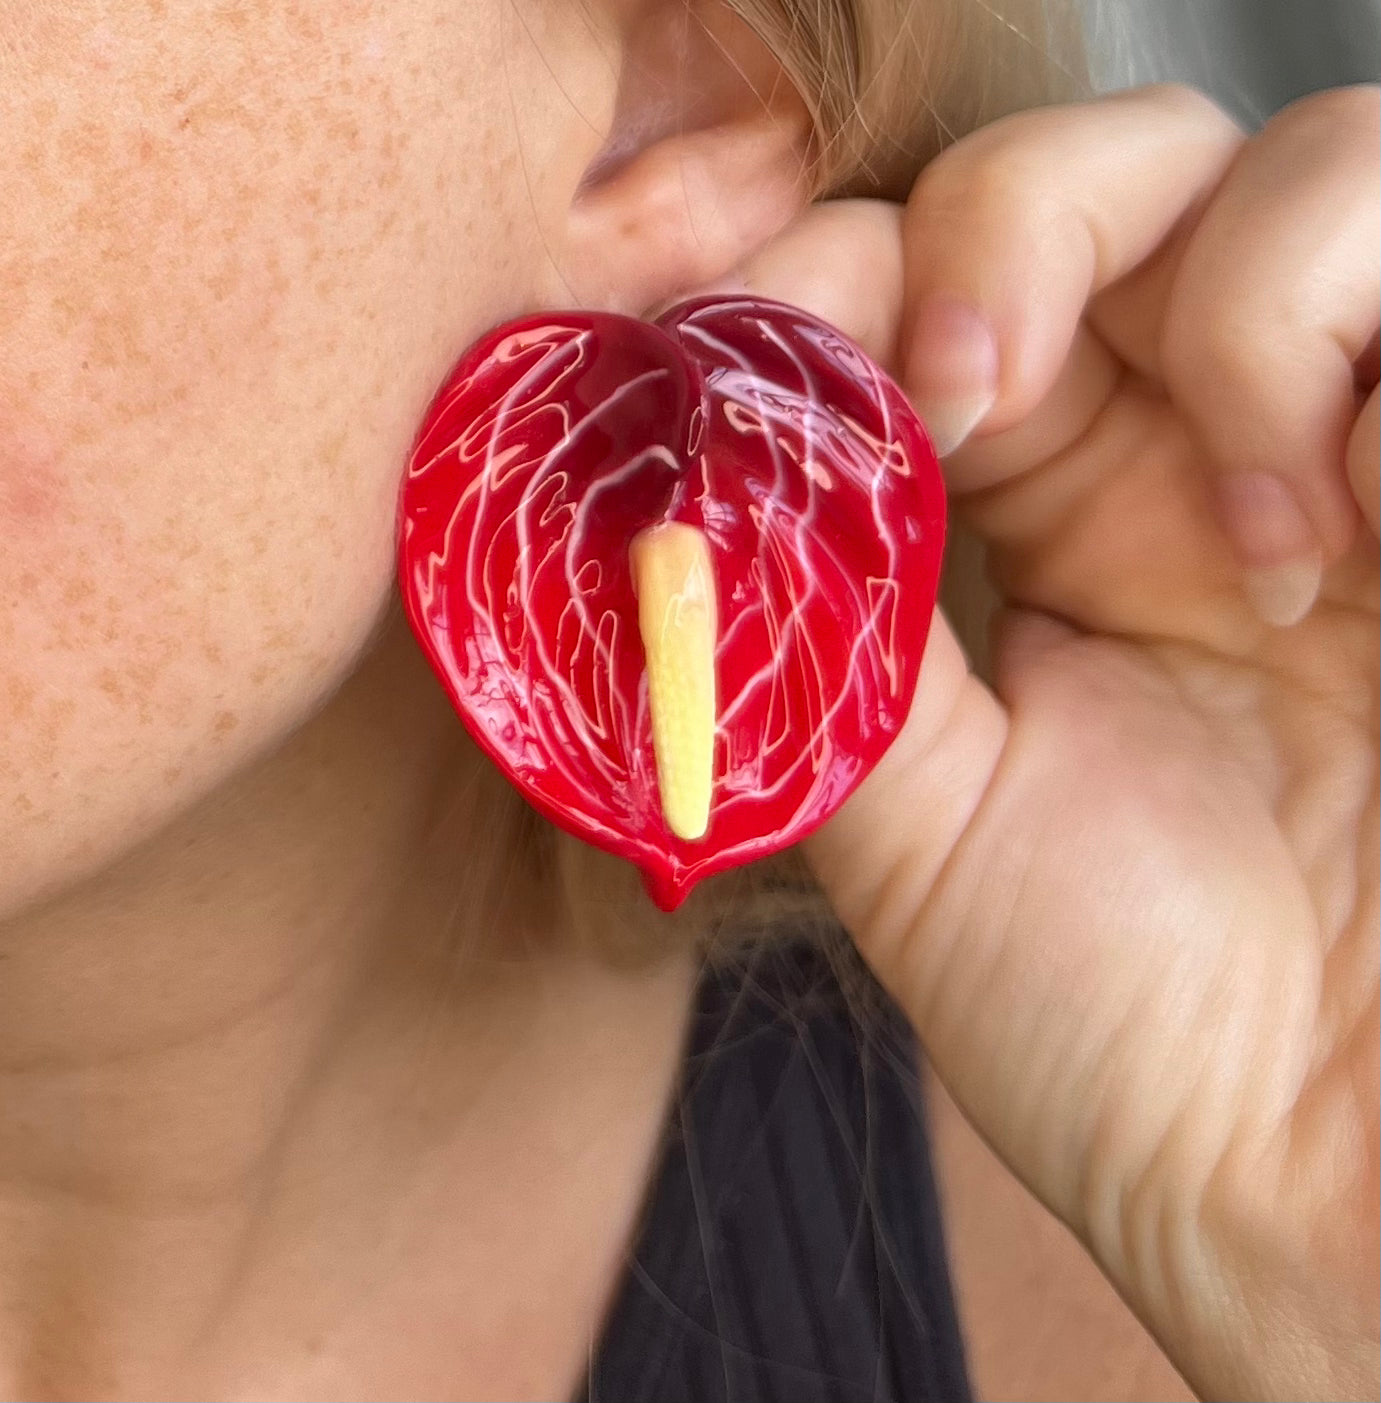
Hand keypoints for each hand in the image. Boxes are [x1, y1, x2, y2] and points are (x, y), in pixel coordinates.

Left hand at [737, 84, 1379, 1400]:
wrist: (1316, 1167)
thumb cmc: (1126, 1024)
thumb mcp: (909, 822)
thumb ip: (809, 637)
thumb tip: (688, 491)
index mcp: (1035, 522)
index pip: (922, 292)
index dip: (836, 280)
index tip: (763, 354)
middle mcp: (1184, 452)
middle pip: (1089, 182)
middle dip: (999, 234)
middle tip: (955, 389)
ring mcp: (1336, 440)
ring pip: (1280, 168)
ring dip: (1203, 293)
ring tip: (1211, 522)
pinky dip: (1327, 339)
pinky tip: (1313, 538)